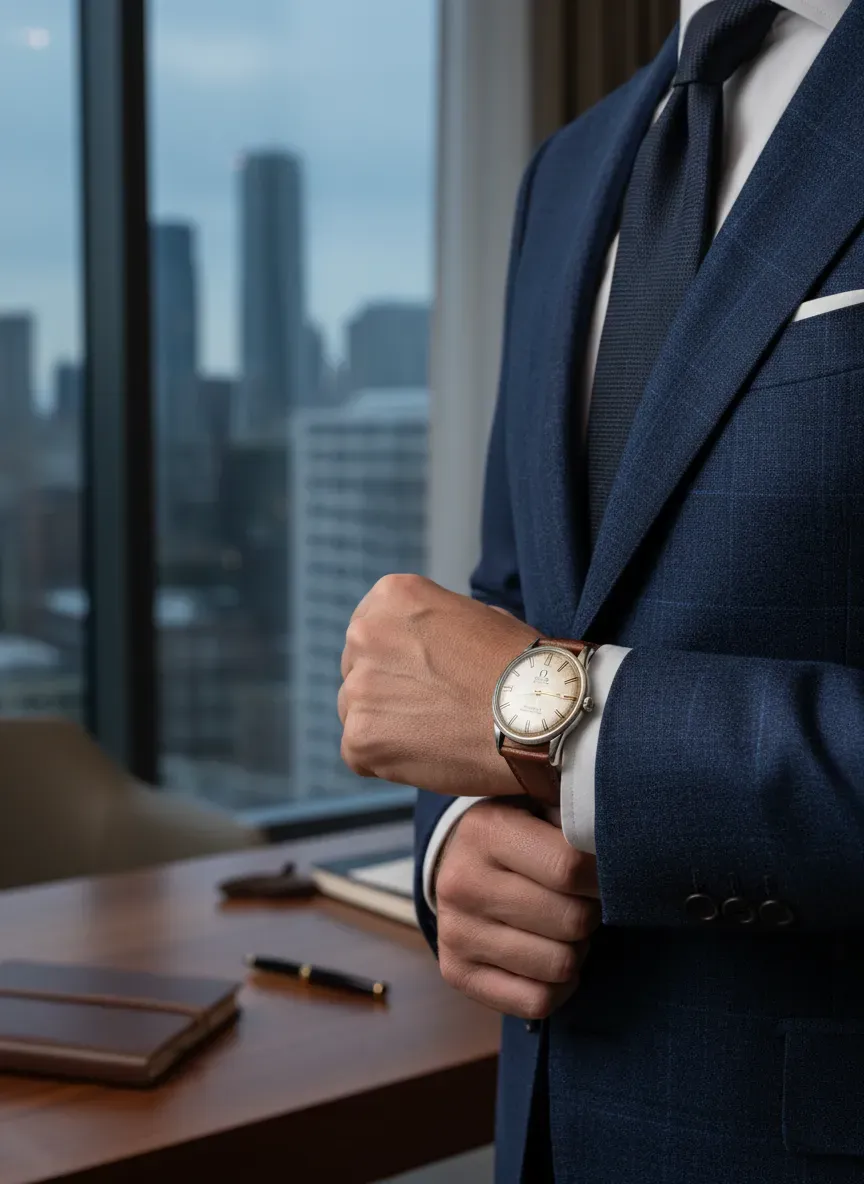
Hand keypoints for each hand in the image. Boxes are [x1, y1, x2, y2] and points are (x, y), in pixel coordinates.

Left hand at [338, 574, 537, 795]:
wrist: (540, 715)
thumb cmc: (520, 667)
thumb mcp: (477, 614)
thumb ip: (434, 624)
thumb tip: (421, 645)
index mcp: (392, 597)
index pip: (372, 629)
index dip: (400, 657)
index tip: (426, 674)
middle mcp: (364, 635)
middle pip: (359, 669)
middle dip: (388, 689)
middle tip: (434, 708)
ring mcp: (358, 688)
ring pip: (357, 711)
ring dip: (387, 725)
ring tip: (438, 733)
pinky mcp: (360, 737)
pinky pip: (360, 752)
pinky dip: (389, 760)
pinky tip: (430, 754)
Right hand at [435, 801, 600, 1019]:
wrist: (457, 863)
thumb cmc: (517, 834)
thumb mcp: (540, 807)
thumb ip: (576, 818)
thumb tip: (618, 845)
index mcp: (486, 831)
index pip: (569, 867)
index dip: (603, 876)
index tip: (606, 873)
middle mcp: (463, 882)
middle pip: (571, 921)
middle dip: (590, 914)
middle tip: (582, 901)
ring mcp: (456, 932)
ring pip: (559, 965)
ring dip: (577, 950)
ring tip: (564, 928)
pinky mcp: (456, 972)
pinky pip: (537, 1001)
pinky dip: (560, 987)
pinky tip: (551, 957)